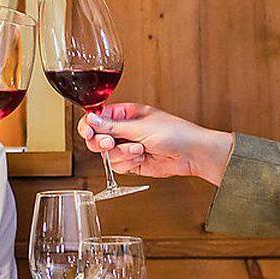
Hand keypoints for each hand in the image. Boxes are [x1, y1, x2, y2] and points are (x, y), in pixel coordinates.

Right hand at [76, 103, 233, 183]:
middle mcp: (124, 130)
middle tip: (111, 143)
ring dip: (122, 154)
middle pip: (97, 137)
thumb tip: (91, 119)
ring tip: (139, 150)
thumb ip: (112, 126)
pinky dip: (128, 163)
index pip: (97, 117)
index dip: (89, 125)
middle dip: (103, 142)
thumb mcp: (140, 127)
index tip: (88, 132)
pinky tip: (142, 158)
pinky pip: (118, 165)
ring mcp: (127, 147)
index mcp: (125, 113)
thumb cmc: (174, 133)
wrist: (191, 154)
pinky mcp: (132, 163)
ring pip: (107, 154)